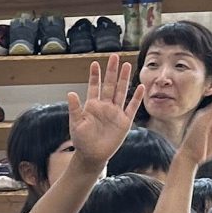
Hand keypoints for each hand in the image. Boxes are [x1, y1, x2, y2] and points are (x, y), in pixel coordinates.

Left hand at [63, 54, 144, 169]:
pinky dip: (136, 98)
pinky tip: (140, 87)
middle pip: (110, 85)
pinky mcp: (124, 122)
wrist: (92, 156)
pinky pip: (132, 107)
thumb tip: (71, 93)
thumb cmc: (82, 140)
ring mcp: (115, 113)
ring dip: (124, 79)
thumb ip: (75, 108)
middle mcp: (105, 106)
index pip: (94, 86)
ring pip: (121, 92)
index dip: (95, 75)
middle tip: (114, 56)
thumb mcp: (76, 124)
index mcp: (92, 105)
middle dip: (112, 71)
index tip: (95, 63)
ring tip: (127, 65)